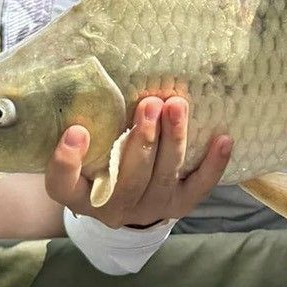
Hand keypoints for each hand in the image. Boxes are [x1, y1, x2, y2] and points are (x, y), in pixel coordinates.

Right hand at [45, 96, 232, 228]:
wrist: (127, 202)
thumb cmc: (98, 161)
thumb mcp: (84, 151)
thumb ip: (85, 126)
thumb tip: (91, 77)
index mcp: (79, 194)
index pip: (62, 185)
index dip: (67, 162)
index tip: (76, 131)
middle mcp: (111, 207)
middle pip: (128, 180)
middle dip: (142, 140)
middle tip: (149, 104)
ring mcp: (147, 209)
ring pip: (164, 178)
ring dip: (173, 140)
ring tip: (177, 106)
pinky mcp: (177, 206)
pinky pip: (199, 187)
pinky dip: (213, 164)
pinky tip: (223, 139)